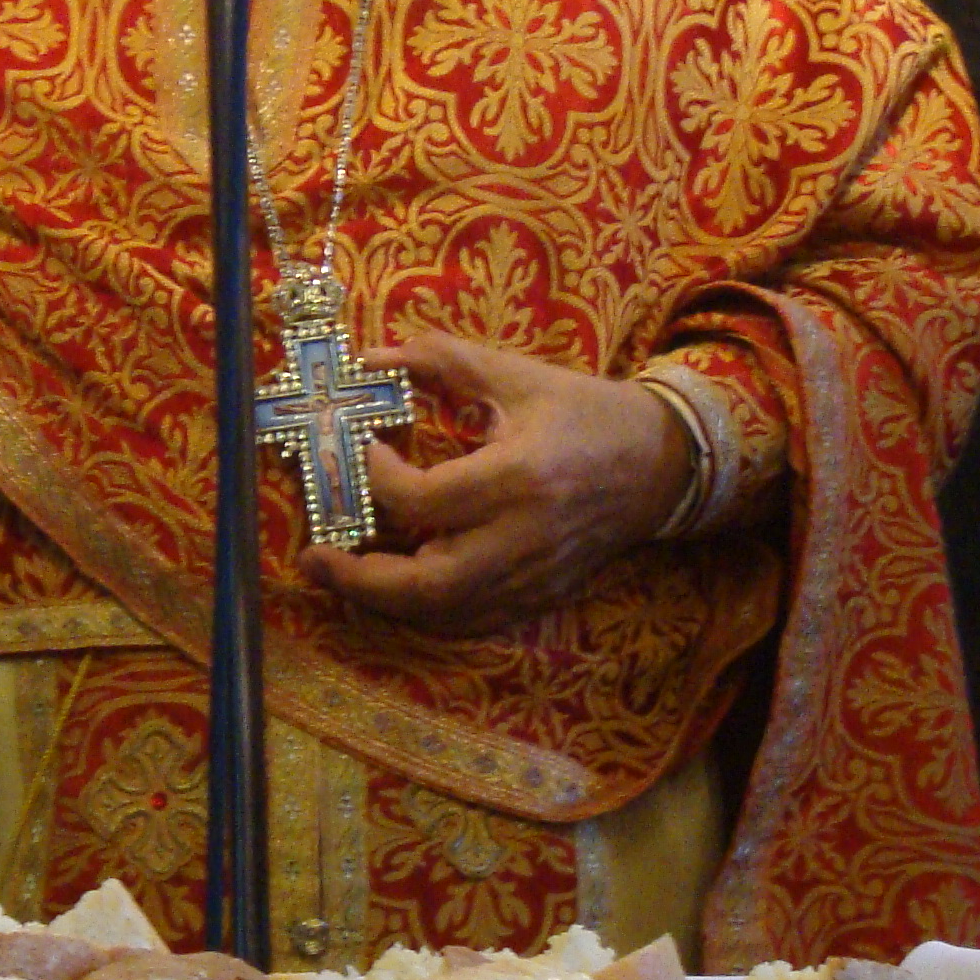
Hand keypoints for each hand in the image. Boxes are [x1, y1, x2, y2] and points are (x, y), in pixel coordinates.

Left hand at [300, 332, 692, 637]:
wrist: (663, 463)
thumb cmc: (587, 412)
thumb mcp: (517, 375)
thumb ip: (443, 361)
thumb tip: (371, 357)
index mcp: (521, 477)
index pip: (425, 501)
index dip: (378, 481)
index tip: (364, 452)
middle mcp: (526, 537)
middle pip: (428, 585)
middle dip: (361, 578)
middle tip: (315, 556)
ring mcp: (535, 577)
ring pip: (445, 614)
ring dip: (385, 600)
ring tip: (344, 574)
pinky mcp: (542, 597)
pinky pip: (472, 622)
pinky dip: (426, 613)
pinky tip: (397, 590)